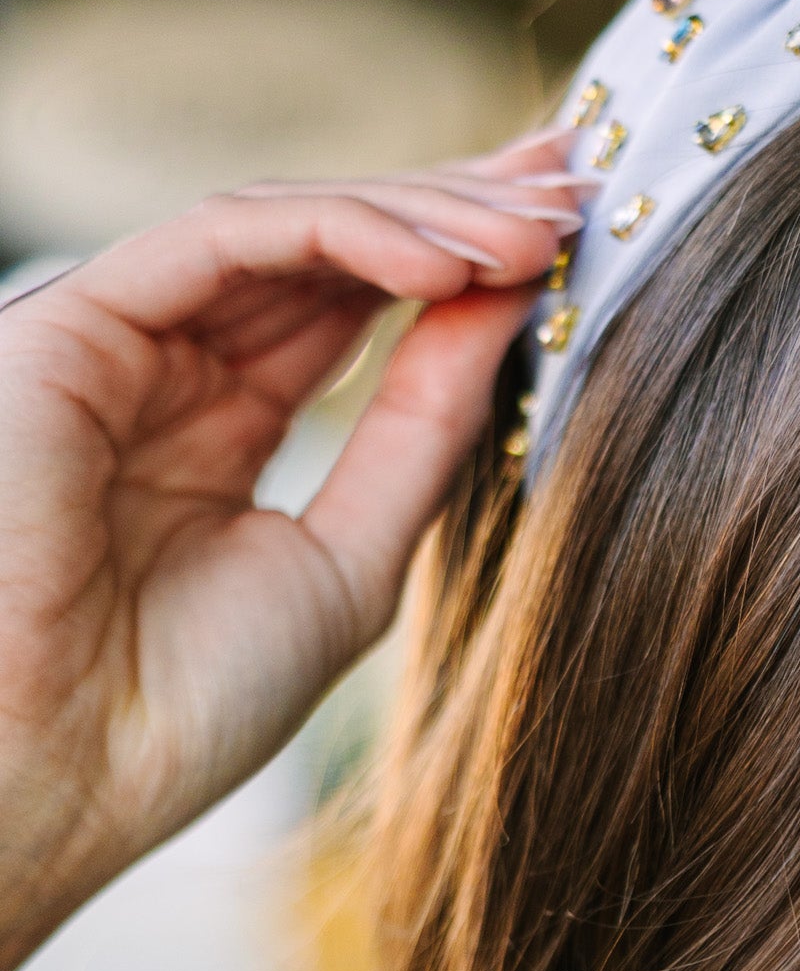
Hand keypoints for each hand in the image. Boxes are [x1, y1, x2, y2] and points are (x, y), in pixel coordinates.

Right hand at [0, 131, 584, 970]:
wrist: (50, 783)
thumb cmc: (176, 711)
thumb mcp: (346, 560)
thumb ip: (420, 432)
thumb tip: (506, 306)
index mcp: (214, 429)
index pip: (353, 305)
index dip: (462, 260)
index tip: (572, 236)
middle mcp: (162, 368)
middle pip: (330, 248)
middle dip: (458, 207)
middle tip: (576, 187)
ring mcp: (115, 339)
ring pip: (286, 226)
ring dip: (422, 214)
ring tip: (536, 231)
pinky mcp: (72, 320)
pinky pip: (225, 237)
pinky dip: (343, 232)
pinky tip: (448, 261)